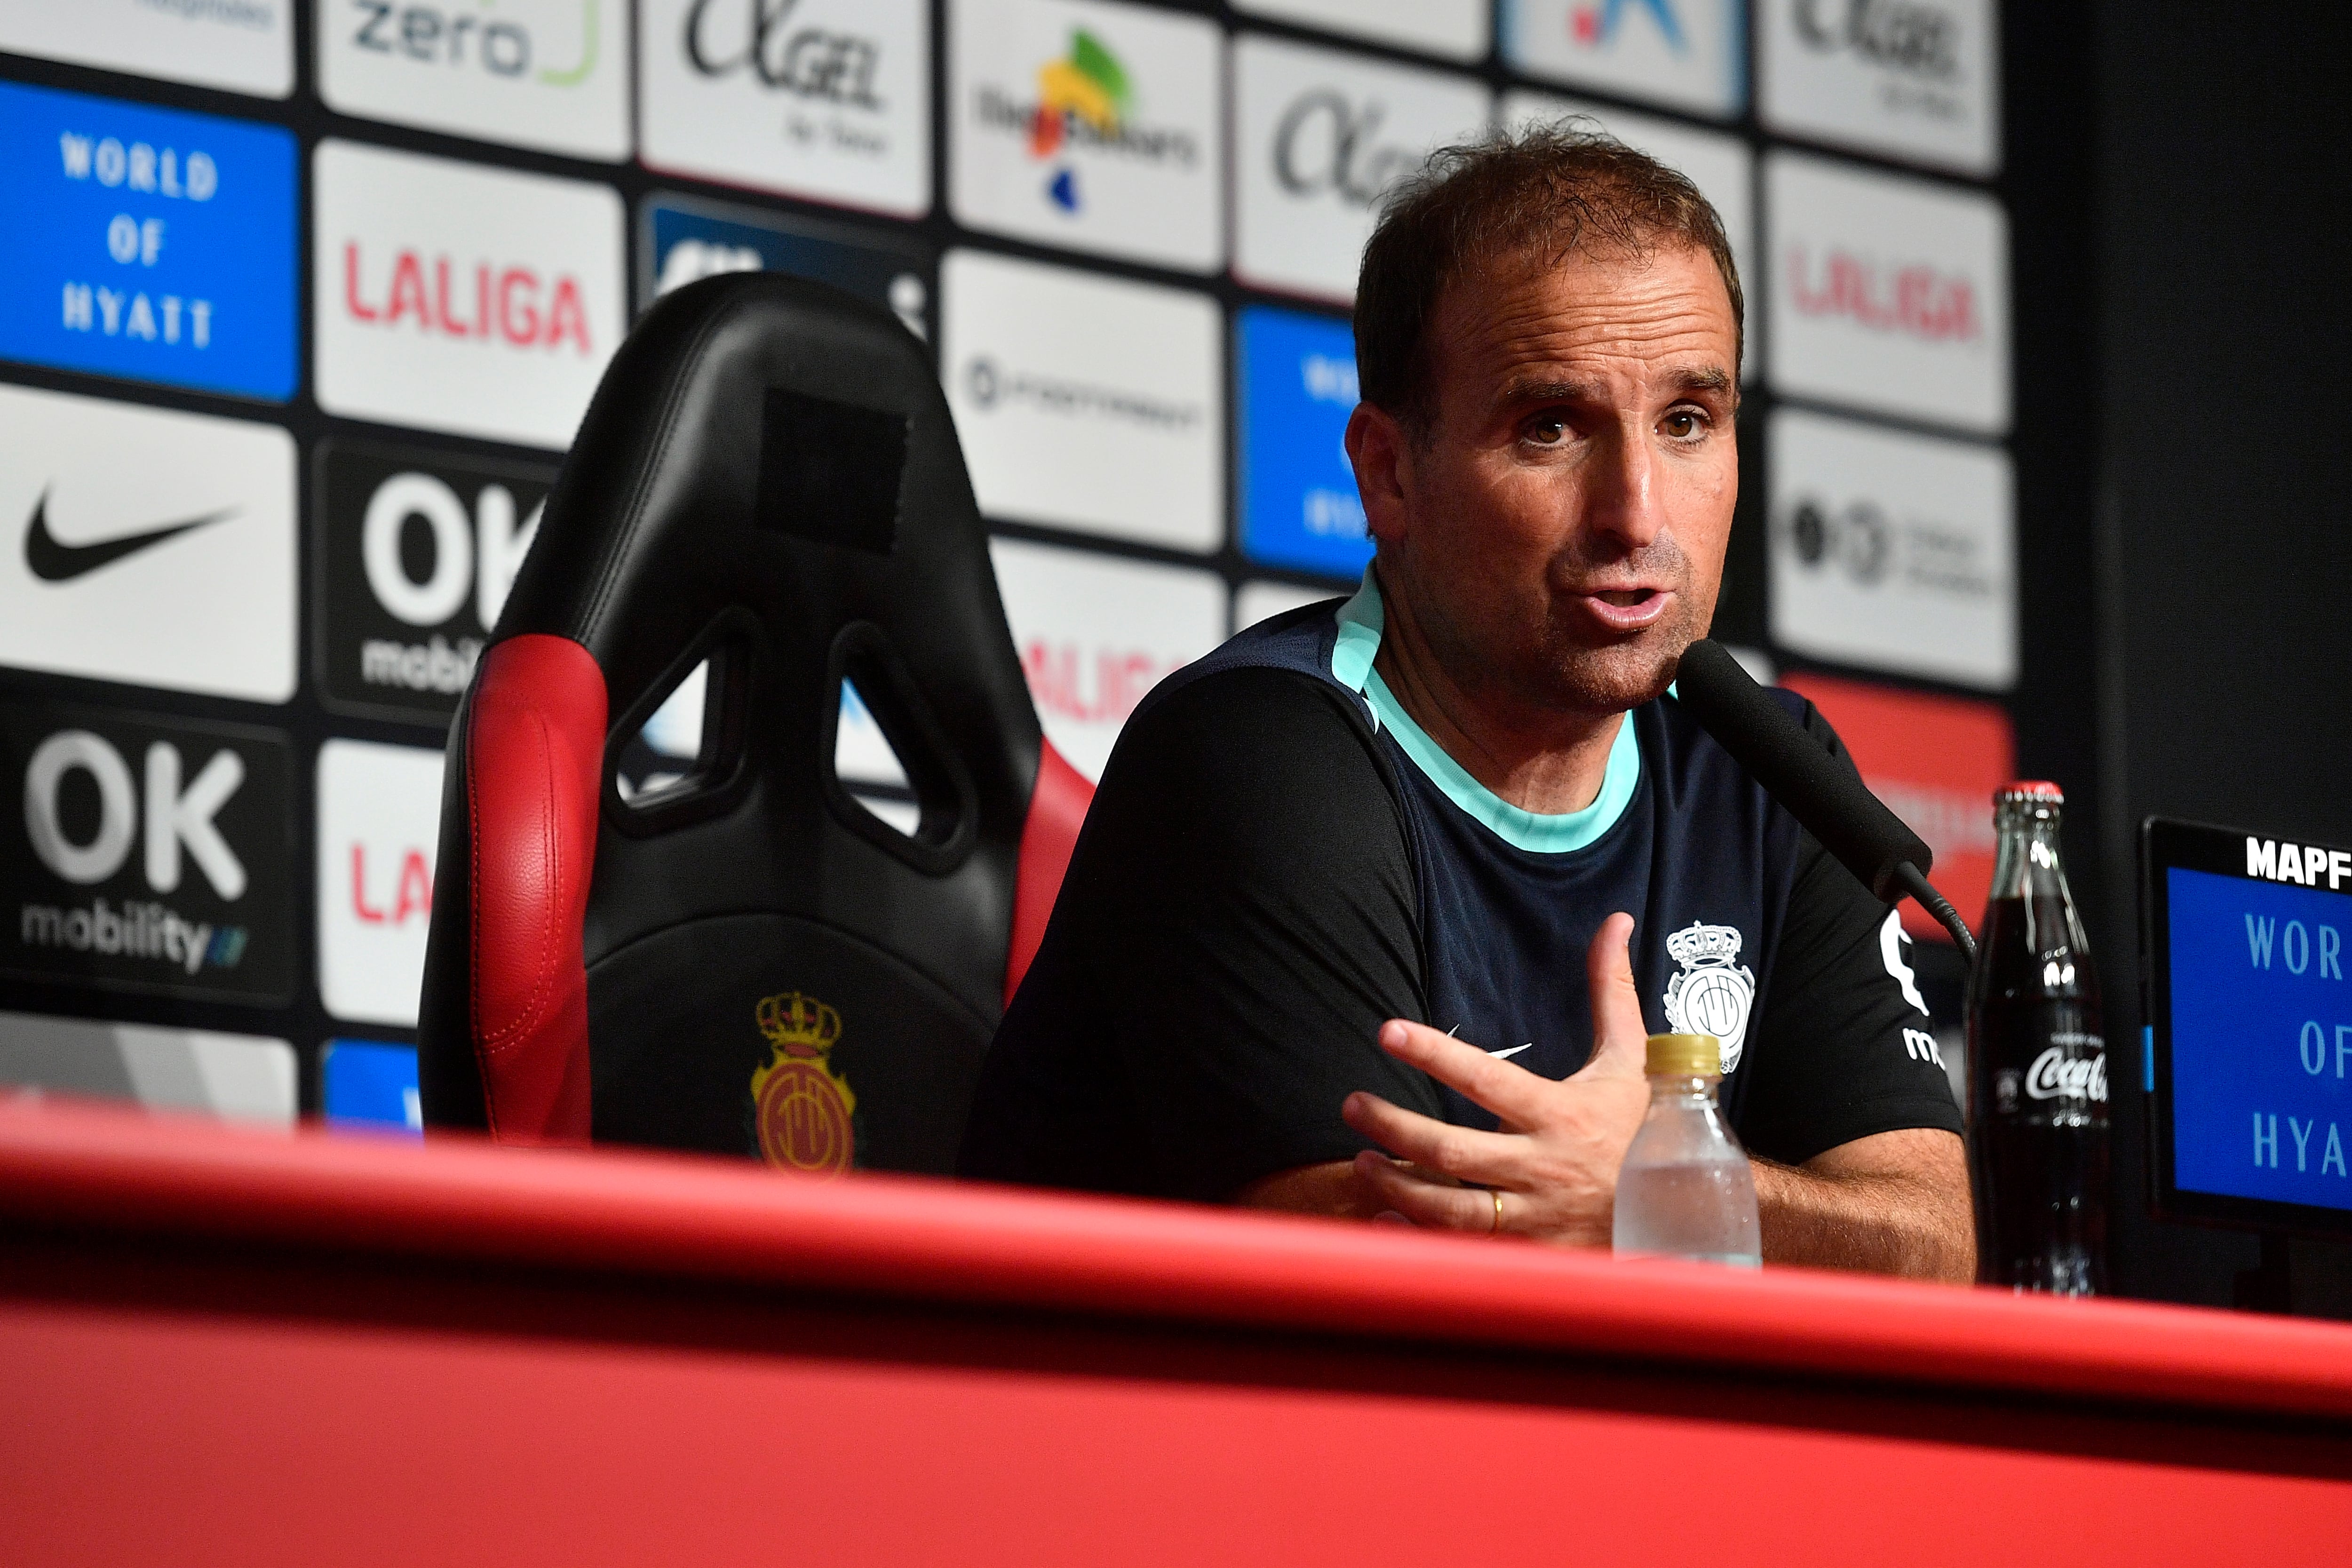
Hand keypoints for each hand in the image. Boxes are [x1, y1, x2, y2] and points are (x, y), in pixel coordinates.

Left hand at [1341, 912, 1650, 1245]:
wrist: (1689, 1209)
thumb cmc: (1647, 1125)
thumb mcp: (1630, 1057)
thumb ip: (1610, 989)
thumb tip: (1614, 921)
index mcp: (1561, 1114)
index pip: (1486, 1078)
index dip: (1434, 1053)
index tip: (1388, 1032)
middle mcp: (1543, 1167)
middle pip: (1452, 1152)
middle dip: (1395, 1127)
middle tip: (1352, 1104)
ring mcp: (1535, 1217)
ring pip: (1451, 1210)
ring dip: (1398, 1187)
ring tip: (1362, 1162)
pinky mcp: (1531, 1255)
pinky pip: (1465, 1252)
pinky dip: (1420, 1240)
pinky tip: (1386, 1221)